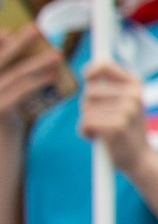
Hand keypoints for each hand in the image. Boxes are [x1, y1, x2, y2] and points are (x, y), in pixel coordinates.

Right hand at [0, 27, 66, 132]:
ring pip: (15, 73)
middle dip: (20, 41)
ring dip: (39, 62)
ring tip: (57, 54)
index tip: (9, 31)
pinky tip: (53, 74)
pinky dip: (40, 81)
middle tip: (38, 30)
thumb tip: (30, 36)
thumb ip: (1, 58)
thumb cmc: (0, 94)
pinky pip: (23, 90)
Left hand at [78, 59, 153, 175]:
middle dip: (88, 107)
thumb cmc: (125, 127)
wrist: (138, 157)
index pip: (105, 66)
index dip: (91, 70)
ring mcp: (127, 110)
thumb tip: (88, 71)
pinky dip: (86, 132)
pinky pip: (86, 123)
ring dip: (87, 121)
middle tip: (103, 119)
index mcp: (135, 85)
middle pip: (89, 92)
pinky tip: (98, 138)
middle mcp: (133, 94)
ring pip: (86, 109)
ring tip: (102, 129)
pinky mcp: (117, 126)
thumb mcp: (122, 102)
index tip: (87, 77)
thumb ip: (107, 86)